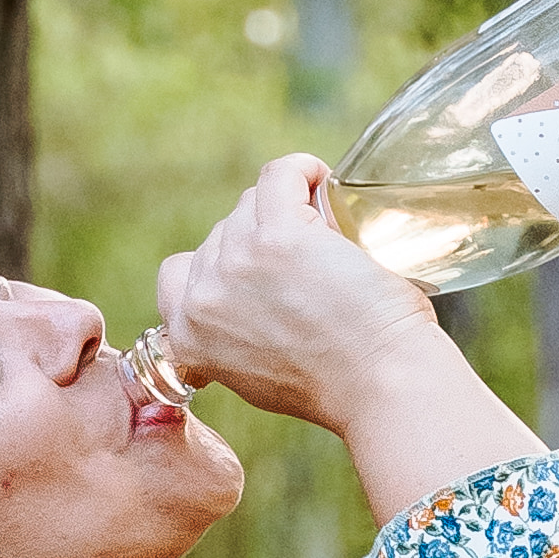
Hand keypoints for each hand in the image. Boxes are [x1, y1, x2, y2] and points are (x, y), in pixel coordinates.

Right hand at [148, 156, 430, 429]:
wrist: (380, 384)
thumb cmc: (338, 386)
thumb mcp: (256, 377)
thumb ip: (230, 343)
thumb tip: (241, 313)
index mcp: (188, 335)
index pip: (178, 272)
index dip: (222, 263)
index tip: (262, 271)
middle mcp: (202, 296)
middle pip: (224, 232)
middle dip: (265, 240)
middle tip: (314, 266)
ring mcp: (236, 261)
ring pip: (252, 203)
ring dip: (290, 208)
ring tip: (330, 236)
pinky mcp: (276, 234)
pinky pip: (279, 175)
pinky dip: (303, 170)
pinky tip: (325, 181)